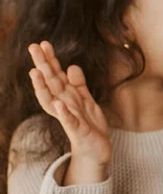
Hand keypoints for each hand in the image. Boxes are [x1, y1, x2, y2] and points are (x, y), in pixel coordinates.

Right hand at [28, 42, 110, 167]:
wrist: (97, 149)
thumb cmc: (89, 125)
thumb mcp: (86, 101)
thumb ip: (78, 85)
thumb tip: (71, 66)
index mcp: (66, 96)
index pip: (55, 76)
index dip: (50, 60)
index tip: (43, 44)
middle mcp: (63, 104)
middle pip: (51, 83)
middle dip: (42, 65)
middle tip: (32, 47)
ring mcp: (69, 117)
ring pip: (53, 100)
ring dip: (44, 87)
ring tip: (35, 72)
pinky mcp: (77, 131)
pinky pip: (69, 121)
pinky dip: (64, 113)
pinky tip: (59, 105)